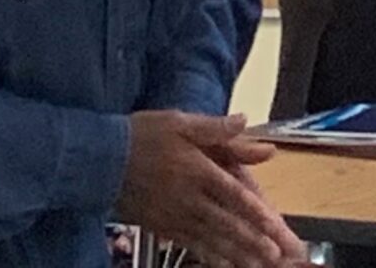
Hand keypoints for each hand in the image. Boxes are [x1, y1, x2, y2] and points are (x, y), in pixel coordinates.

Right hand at [116, 110, 305, 267]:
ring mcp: (174, 216)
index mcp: (198, 170)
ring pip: (211, 239)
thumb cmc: (142, 136)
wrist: (98, 161)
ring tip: (258, 265)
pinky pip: (189, 244)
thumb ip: (215, 128)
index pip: (233, 195)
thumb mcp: (180, 122)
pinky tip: (222, 264)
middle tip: (277, 256)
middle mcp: (189, 198)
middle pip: (227, 223)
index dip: (256, 213)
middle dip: (253, 241)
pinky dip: (208, 255)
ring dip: (236, 253)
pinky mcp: (161, 226)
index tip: (275, 227)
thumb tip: (245, 121)